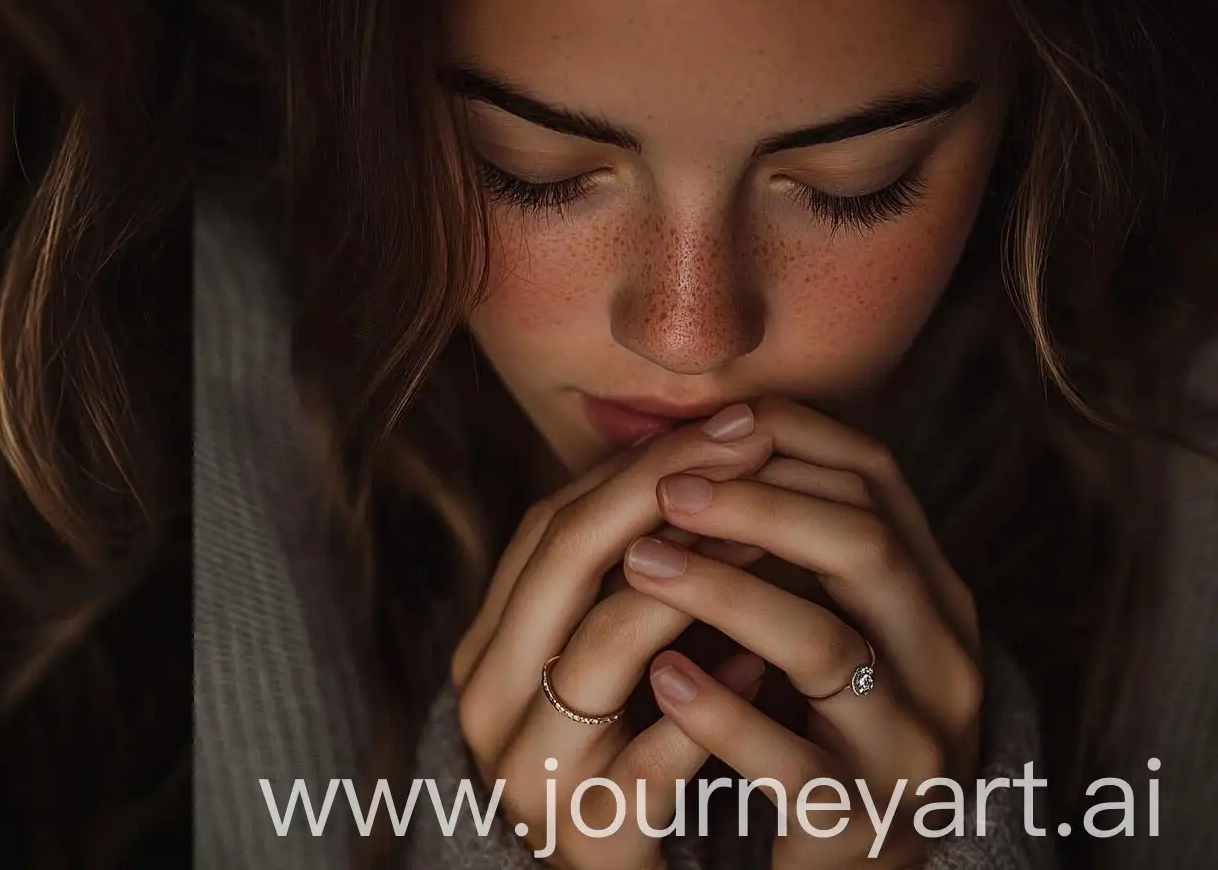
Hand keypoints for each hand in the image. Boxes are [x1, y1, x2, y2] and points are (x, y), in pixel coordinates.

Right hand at [451, 408, 781, 867]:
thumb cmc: (616, 777)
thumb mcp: (599, 671)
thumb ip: (621, 585)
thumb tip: (699, 466)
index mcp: (487, 647)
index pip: (550, 524)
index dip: (637, 466)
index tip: (723, 425)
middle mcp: (488, 699)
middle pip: (568, 558)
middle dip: (662, 489)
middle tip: (748, 444)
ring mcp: (530, 771)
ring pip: (604, 644)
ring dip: (692, 580)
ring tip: (766, 536)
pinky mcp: (589, 839)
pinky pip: (655, 757)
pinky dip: (712, 705)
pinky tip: (765, 671)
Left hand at [619, 397, 982, 867]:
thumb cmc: (815, 722)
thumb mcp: (817, 615)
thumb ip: (783, 535)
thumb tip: (695, 426)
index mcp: (932, 597)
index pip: (876, 478)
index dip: (788, 436)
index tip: (703, 426)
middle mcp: (945, 665)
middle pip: (863, 544)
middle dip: (753, 504)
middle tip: (662, 493)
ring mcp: (914, 750)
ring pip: (826, 645)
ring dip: (722, 593)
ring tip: (638, 566)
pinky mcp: (868, 826)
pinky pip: (795, 761)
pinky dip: (720, 711)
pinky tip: (661, 678)